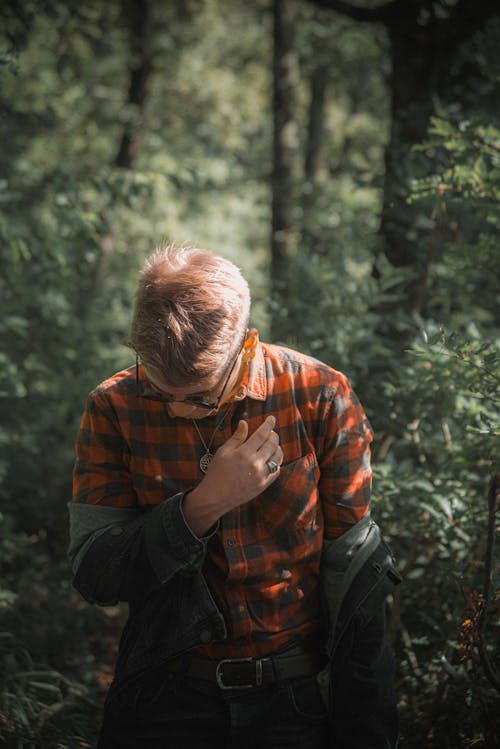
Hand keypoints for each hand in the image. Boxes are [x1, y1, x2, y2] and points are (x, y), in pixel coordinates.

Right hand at [183, 416, 282, 536]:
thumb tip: (244, 423)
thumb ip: (236, 437)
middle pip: (272, 444)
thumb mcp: (223, 452)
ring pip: (277, 457)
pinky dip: (276, 462)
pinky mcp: (263, 485)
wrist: (216, 497)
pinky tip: (272, 458)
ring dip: (277, 448)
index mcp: (244, 453)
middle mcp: (255, 463)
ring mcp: (261, 475)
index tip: (272, 418)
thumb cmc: (216, 473)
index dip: (268, 424)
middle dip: (274, 435)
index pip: (262, 434)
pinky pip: (276, 470)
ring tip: (272, 444)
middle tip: (271, 431)